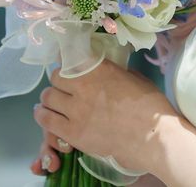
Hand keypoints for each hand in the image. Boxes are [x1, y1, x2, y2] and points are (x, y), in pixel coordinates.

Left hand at [33, 60, 178, 172]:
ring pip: (48, 98)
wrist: (153, 136)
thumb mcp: (133, 77)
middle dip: (57, 80)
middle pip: (55, 78)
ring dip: (49, 98)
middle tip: (62, 86)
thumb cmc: (150, 105)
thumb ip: (114, 72)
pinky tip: (44, 114)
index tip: (66, 66)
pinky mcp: (73, 133)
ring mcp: (76, 111)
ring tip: (51, 101)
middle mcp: (84, 86)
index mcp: (100, 69)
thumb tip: (105, 72)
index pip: (70, 59)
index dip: (66, 62)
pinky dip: (43, 115)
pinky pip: (47, 121)